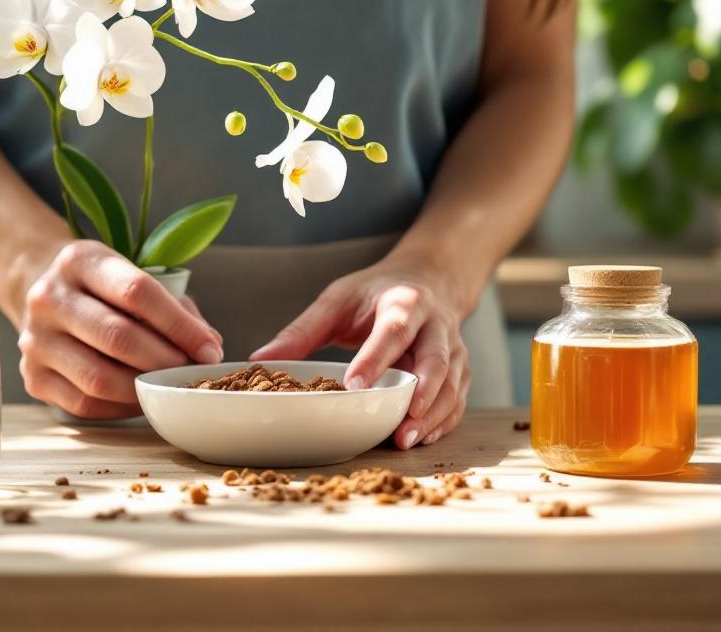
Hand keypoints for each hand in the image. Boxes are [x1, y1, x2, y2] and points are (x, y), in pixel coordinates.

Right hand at [18, 240, 223, 418]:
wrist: (46, 295)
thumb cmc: (104, 289)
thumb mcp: (134, 278)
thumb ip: (176, 309)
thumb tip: (209, 347)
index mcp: (79, 260)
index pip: (137, 291)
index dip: (180, 326)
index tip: (209, 350)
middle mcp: (49, 297)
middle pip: (118, 336)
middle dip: (166, 361)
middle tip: (192, 372)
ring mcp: (35, 339)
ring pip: (99, 377)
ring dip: (144, 388)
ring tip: (168, 387)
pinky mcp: (32, 376)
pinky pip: (84, 403)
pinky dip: (121, 407)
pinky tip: (140, 398)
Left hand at [251, 258, 470, 448]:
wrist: (429, 279)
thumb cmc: (376, 292)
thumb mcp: (337, 299)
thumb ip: (302, 330)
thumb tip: (260, 359)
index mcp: (404, 302)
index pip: (392, 331)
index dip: (375, 359)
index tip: (354, 386)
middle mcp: (436, 325)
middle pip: (436, 360)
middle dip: (421, 393)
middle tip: (400, 424)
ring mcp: (454, 348)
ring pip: (452, 384)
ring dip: (432, 415)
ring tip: (406, 440)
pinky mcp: (460, 369)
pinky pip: (458, 399)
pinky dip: (444, 420)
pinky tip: (422, 437)